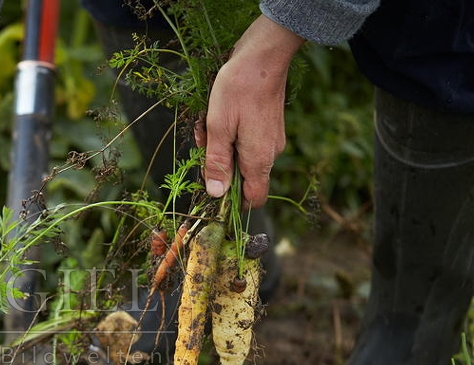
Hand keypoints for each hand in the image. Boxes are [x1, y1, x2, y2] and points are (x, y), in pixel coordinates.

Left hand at [197, 14, 304, 207]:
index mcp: (259, 159)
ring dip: (220, 145)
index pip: (253, 198)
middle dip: (218, 164)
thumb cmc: (239, 88)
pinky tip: (218, 115)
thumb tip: (215, 194)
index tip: (211, 188)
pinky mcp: (267, 126)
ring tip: (208, 122)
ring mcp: (270, 139)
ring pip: (240, 156)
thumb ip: (217, 162)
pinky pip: (245, 141)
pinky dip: (229, 133)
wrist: (263, 54)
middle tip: (203, 141)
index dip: (233, 201)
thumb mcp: (218, 126)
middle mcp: (269, 153)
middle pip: (242, 177)